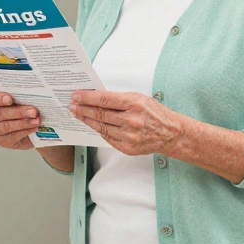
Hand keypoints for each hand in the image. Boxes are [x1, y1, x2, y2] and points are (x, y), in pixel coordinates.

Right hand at [0, 89, 41, 149]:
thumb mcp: (22, 99)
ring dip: (23, 123)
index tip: (10, 99)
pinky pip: (12, 137)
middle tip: (33, 112)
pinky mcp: (0, 140)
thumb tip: (31, 96)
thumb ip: (22, 96)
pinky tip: (33, 128)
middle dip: (18, 112)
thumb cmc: (23, 108)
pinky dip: (24, 132)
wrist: (29, 126)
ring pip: (5, 126)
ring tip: (36, 121)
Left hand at [68, 90, 190, 155]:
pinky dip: (98, 130)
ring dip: (86, 120)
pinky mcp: (127, 147)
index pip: (104, 99)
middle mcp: (131, 120)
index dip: (87, 97)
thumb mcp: (139, 98)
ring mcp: (128, 136)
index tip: (76, 95)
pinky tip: (91, 124)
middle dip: (83, 109)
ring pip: (101, 127)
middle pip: (100, 114)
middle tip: (71, 105)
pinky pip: (107, 137)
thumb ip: (118, 99)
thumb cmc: (155, 113)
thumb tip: (95, 97)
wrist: (171, 133)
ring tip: (77, 114)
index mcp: (134, 104)